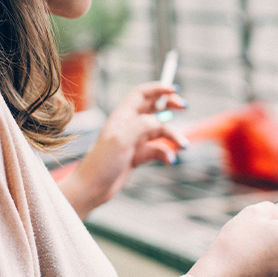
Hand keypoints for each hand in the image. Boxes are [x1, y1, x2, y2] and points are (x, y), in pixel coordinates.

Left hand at [57, 82, 188, 218]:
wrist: (93, 188)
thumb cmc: (102, 162)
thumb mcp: (121, 140)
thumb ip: (142, 125)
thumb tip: (161, 120)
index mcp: (123, 116)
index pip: (142, 94)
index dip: (158, 88)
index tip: (175, 88)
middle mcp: (130, 125)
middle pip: (154, 108)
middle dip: (170, 105)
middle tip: (184, 106)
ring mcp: (135, 140)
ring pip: (161, 131)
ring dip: (173, 136)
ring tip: (183, 146)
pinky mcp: (139, 155)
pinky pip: (159, 150)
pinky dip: (167, 154)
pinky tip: (170, 160)